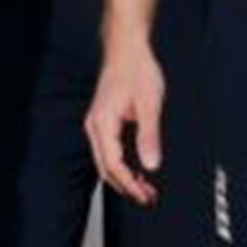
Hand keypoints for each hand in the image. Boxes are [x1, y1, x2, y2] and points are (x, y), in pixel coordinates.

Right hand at [85, 38, 164, 206]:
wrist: (127, 49)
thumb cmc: (136, 70)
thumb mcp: (149, 105)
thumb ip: (149, 136)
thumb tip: (151, 164)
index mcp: (103, 124)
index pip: (113, 165)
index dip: (129, 184)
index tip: (145, 196)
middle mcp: (95, 125)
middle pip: (105, 167)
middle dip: (125, 186)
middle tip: (147, 198)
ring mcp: (97, 123)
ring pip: (105, 160)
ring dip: (123, 176)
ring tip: (144, 187)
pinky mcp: (103, 120)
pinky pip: (107, 150)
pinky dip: (120, 163)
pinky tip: (135, 167)